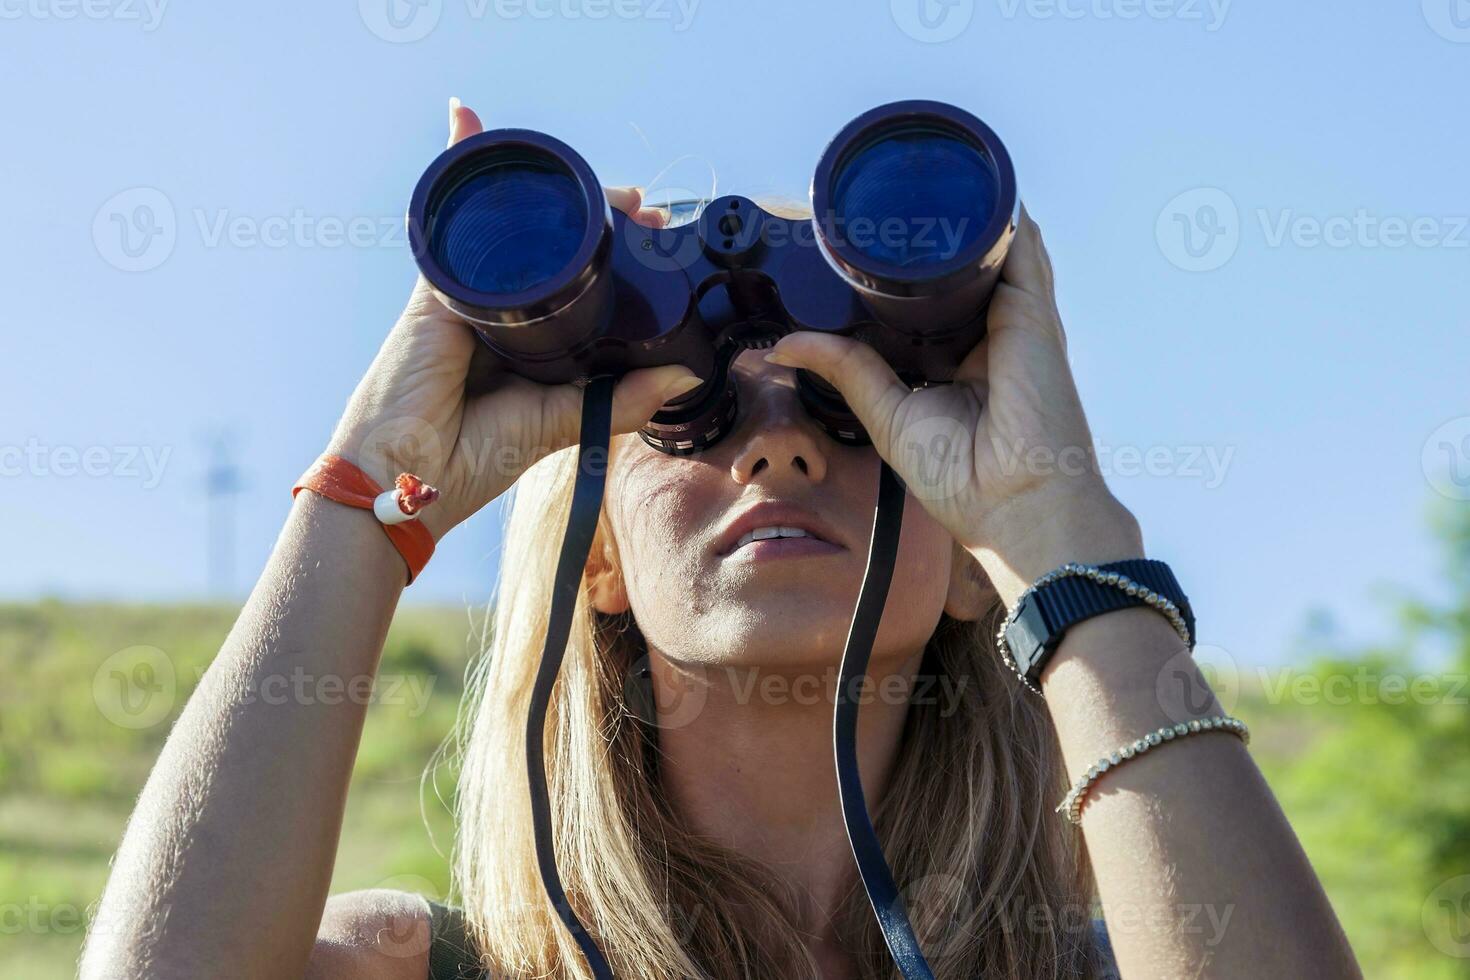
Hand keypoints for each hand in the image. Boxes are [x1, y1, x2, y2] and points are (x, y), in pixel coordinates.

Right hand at [325, 99, 701, 541]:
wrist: (403, 478)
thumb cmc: (469, 460)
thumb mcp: (560, 424)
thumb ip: (620, 399)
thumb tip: (683, 375)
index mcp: (532, 346)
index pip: (578, 287)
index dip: (616, 260)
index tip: (657, 239)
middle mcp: (500, 314)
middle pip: (550, 250)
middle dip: (597, 220)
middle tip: (644, 209)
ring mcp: (467, 295)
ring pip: (513, 228)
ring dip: (552, 193)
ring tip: (610, 188)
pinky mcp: (436, 286)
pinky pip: (452, 219)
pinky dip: (459, 167)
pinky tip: (470, 122)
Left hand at [765, 207, 1142, 605]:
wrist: (1019, 502)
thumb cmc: (964, 477)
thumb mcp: (887, 414)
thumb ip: (846, 369)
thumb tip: (785, 344)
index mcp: (957, 363)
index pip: (923, 305)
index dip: (896, 278)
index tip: (857, 247)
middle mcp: (987, 337)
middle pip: (953, 273)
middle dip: (923, 240)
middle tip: (880, 203)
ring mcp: (1013, 321)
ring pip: (986, 253)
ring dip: (959, 219)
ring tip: (920, 178)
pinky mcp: (1031, 312)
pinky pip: (1018, 250)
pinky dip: (999, 217)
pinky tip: (977, 182)